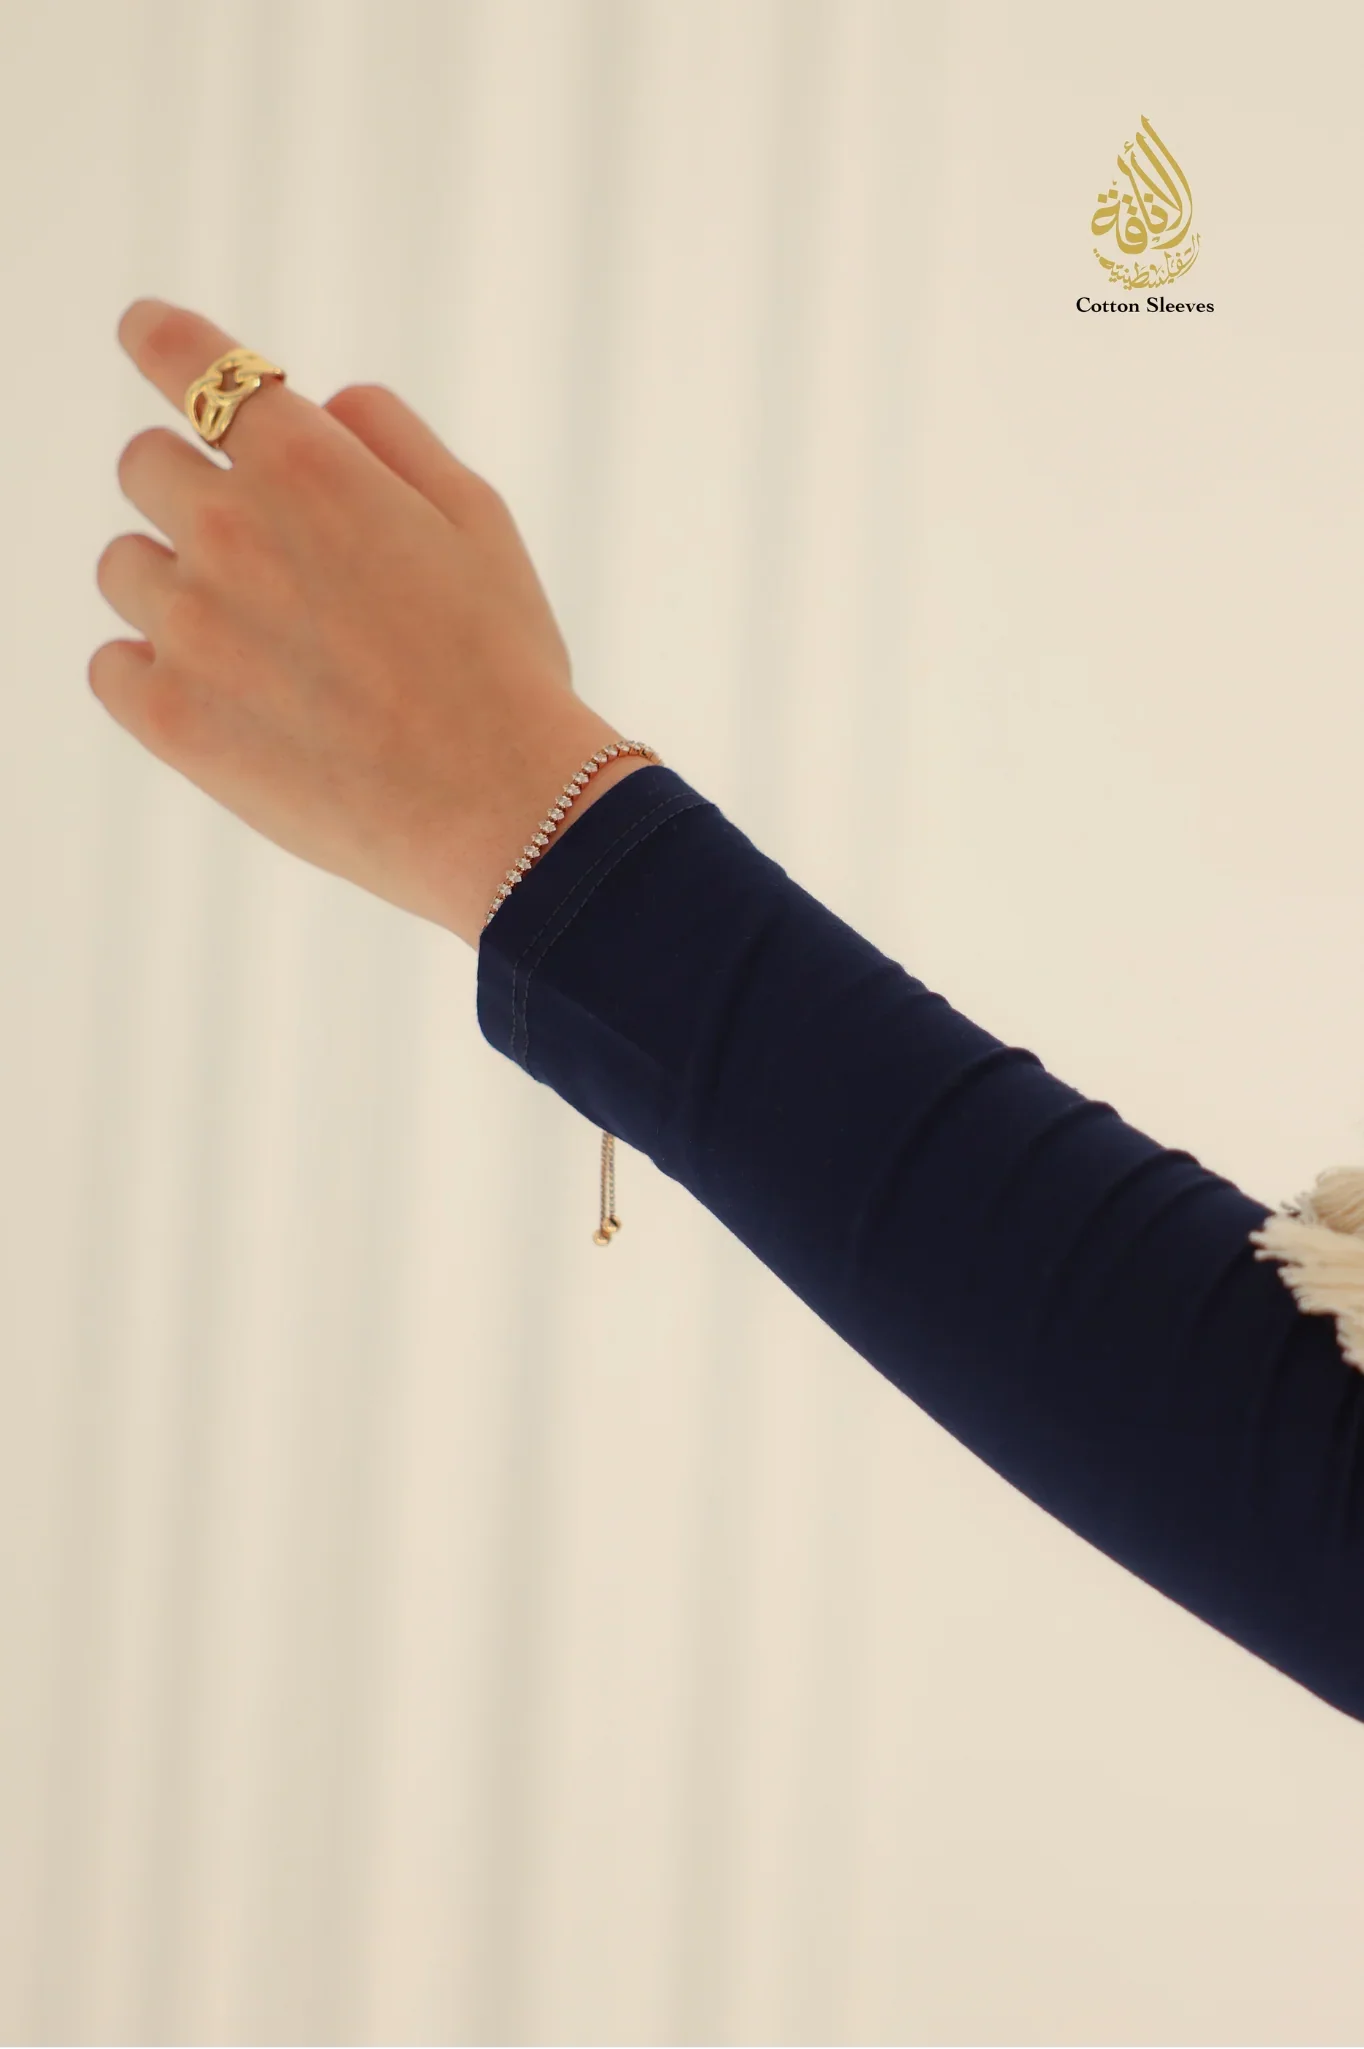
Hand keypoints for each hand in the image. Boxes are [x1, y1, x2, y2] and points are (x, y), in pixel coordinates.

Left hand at [91, 298, 649, 947]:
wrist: (499, 808)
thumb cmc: (501, 664)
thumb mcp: (478, 516)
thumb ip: (388, 436)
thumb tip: (320, 405)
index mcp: (306, 462)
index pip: (186, 357)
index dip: (159, 337)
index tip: (146, 333)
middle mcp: (229, 528)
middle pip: (144, 467)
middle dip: (192, 492)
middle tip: (263, 557)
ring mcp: (190, 624)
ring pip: (126, 568)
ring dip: (177, 588)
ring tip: (264, 649)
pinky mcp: (168, 716)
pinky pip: (111, 665)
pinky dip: (153, 672)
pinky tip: (227, 698)